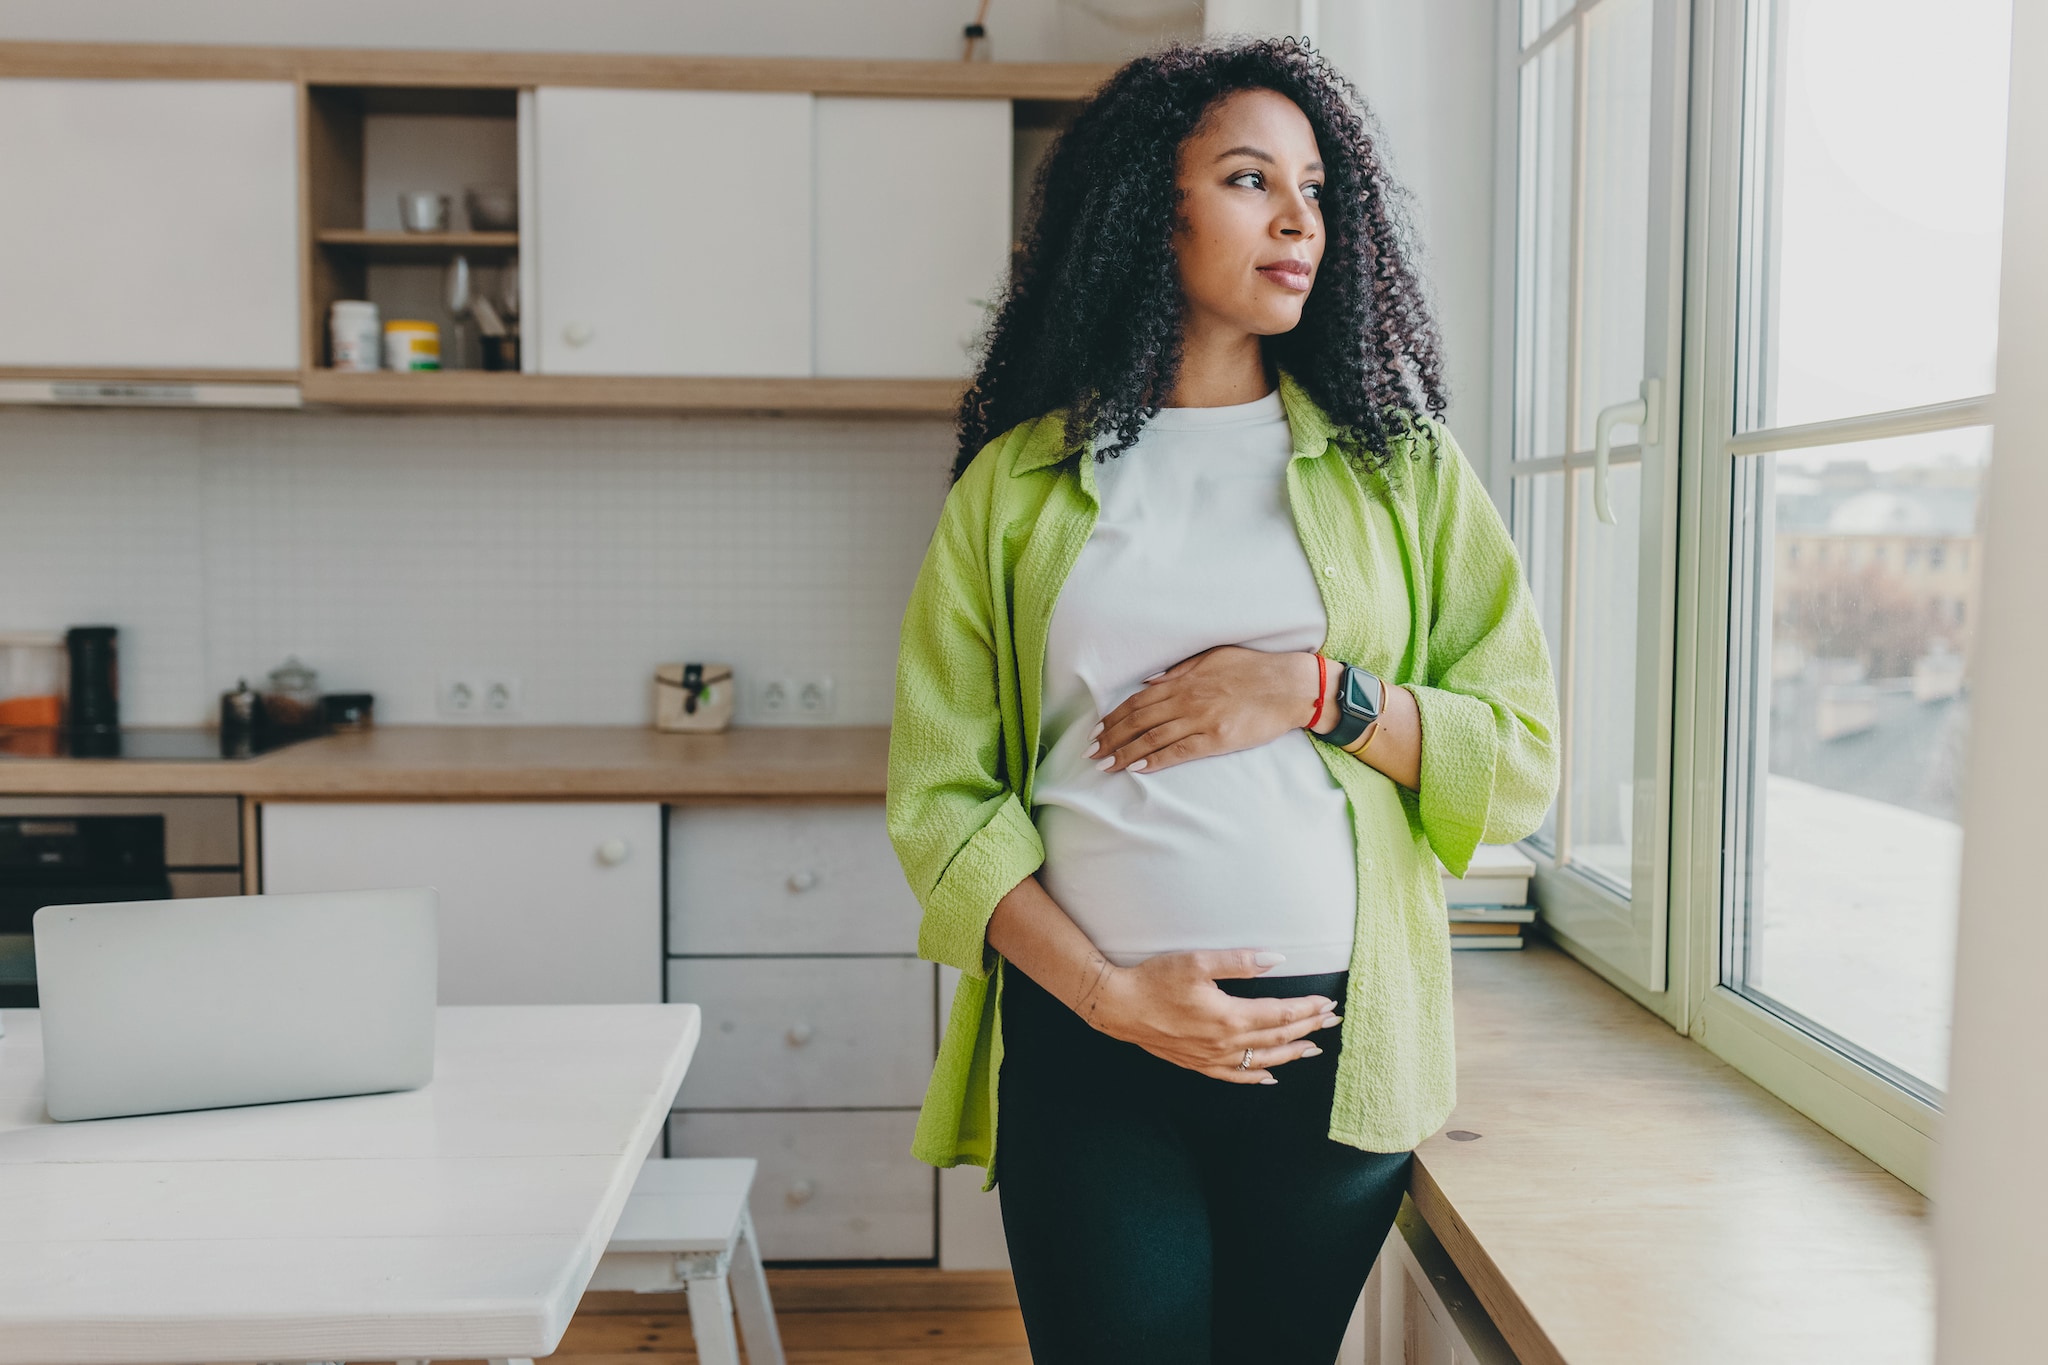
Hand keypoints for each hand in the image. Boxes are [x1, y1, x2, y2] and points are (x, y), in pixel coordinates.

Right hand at [1078, 948, 1343, 1083]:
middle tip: (1332, 1021)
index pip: (1280, 1014)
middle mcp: (1226, 1042)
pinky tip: (1270, 1076)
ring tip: (1313, 1049)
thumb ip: (1240, 961)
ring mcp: (1212, 1057)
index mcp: (1229, 1016)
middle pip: (1277, 1037)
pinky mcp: (1198, 1064)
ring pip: (1262, 1060)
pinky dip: (1257, 1077)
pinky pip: (1235, 1076)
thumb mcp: (1197, 962)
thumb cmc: (1155, 980)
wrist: (1118, 1006)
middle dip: (1308, 1028)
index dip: (1307, 1009)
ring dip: (1291, 1054)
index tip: (1328, 1003)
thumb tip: (1277, 959)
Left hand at [1087, 646, 1319, 774]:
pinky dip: (1155, 760)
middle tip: (1091, 753)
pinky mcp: (1216, 738)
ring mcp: (1201, 720)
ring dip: (1125, 753)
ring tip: (1105, 764)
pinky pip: (1179, 751)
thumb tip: (1150, 681)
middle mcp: (1187, 700)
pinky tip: (1137, 768)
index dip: (1114, 717)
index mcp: (1184, 681)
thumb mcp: (1213, 657)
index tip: (1097, 730)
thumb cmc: (1255, 669)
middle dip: (1111, 737)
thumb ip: (1180, 671)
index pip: (1138, 702)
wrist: (1290, 686)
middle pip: (1138, 721)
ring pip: (1152, 738)